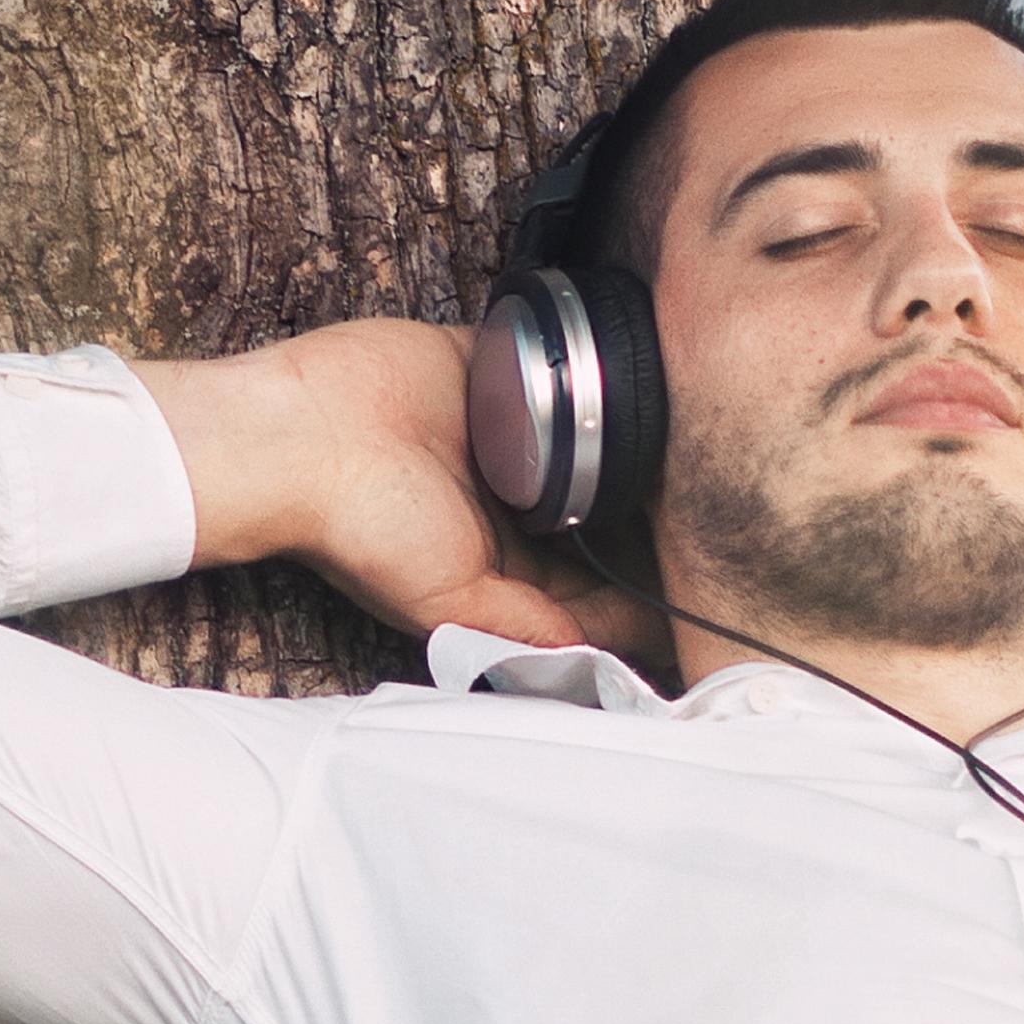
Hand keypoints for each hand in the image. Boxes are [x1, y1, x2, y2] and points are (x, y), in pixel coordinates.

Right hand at [134, 322, 665, 658]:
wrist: (302, 436)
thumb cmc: (361, 529)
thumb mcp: (453, 603)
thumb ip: (530, 630)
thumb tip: (612, 658)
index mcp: (510, 556)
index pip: (601, 574)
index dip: (649, 575)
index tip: (708, 570)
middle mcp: (514, 496)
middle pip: (608, 500)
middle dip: (656, 502)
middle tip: (721, 492)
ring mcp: (506, 428)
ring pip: (593, 429)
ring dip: (635, 428)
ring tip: (701, 423)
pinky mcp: (492, 366)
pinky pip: (557, 366)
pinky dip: (591, 366)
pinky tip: (641, 366)